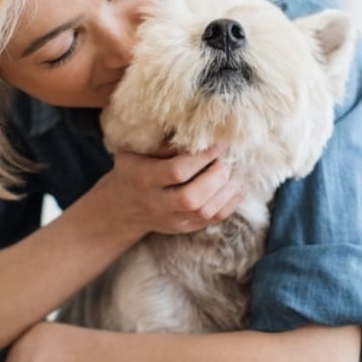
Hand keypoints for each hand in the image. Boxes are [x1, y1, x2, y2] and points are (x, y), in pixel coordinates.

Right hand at [96, 142, 247, 237]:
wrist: (122, 209)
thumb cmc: (133, 170)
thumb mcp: (136, 152)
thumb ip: (163, 145)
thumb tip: (197, 133)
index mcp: (144, 179)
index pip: (177, 171)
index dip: (203, 155)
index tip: (222, 140)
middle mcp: (158, 203)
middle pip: (192, 197)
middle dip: (218, 175)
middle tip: (230, 158)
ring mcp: (173, 220)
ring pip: (206, 212)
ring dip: (229, 190)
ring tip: (238, 170)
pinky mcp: (185, 228)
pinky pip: (214, 219)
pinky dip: (232, 203)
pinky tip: (239, 186)